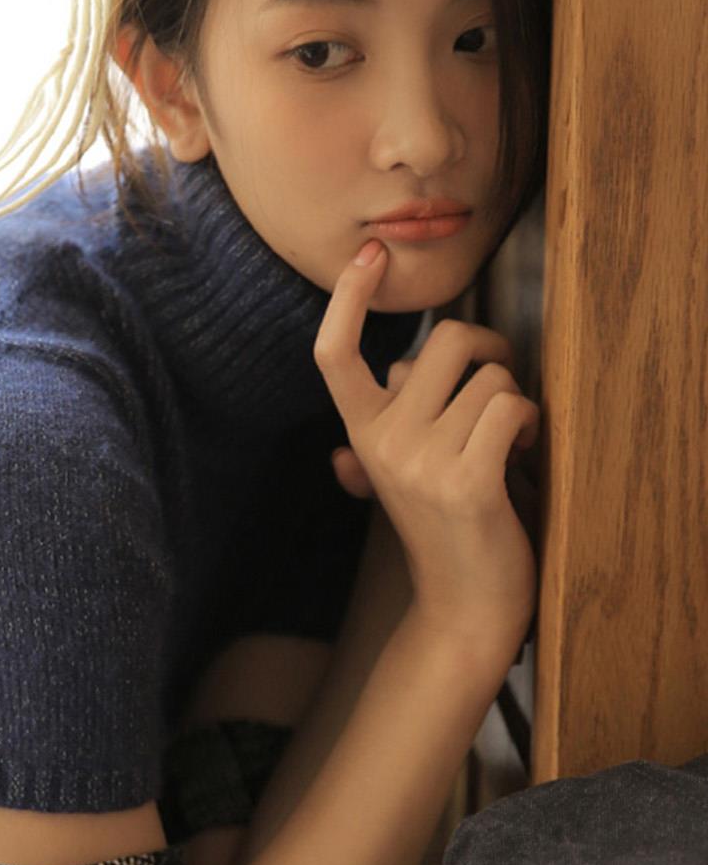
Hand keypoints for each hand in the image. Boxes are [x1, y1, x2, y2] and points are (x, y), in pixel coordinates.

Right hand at [312, 242, 539, 653]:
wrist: (465, 608)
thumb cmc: (447, 532)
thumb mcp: (399, 482)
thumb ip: (378, 444)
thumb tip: (349, 442)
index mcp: (361, 434)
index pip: (335, 355)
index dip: (348, 300)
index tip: (370, 257)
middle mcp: (380, 443)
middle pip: (445, 339)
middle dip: (489, 351)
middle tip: (498, 390)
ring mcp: (420, 463)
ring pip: (489, 375)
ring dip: (513, 400)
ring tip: (507, 443)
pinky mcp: (466, 481)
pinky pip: (510, 407)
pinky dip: (528, 425)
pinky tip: (519, 456)